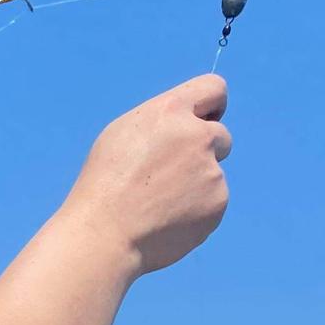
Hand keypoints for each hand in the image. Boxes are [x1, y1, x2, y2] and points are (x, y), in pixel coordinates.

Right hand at [66, 74, 231, 277]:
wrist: (104, 235)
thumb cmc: (104, 185)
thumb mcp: (124, 134)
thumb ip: (164, 123)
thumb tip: (193, 124)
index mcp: (171, 112)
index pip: (214, 88)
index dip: (211, 107)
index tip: (204, 122)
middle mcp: (198, 136)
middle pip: (220, 136)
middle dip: (203, 151)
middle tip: (169, 175)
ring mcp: (212, 171)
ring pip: (213, 174)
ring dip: (195, 185)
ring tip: (158, 204)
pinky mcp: (217, 203)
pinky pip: (212, 203)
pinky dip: (195, 211)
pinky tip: (166, 220)